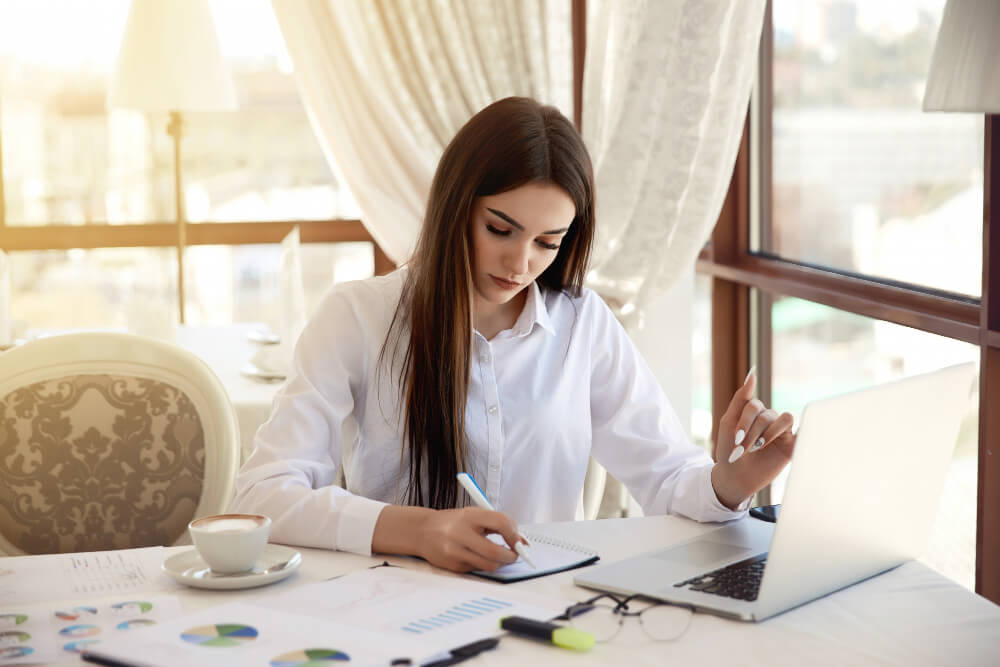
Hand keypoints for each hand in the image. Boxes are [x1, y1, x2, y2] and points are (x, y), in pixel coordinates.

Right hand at [414, 507, 524, 572]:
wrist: (422, 531)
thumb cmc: (452, 522)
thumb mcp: (473, 515)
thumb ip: (496, 524)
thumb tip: (521, 540)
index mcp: (469, 515)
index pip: (500, 523)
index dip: (514, 534)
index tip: (519, 541)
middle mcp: (460, 533)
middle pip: (495, 552)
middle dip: (511, 556)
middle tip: (515, 555)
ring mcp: (455, 552)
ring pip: (488, 565)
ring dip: (500, 563)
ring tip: (499, 556)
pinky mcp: (452, 566)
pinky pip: (477, 570)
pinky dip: (483, 565)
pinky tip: (477, 556)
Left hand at [711, 368, 795, 508]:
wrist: (735, 477)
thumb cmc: (729, 449)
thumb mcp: (728, 422)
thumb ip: (741, 398)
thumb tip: (752, 373)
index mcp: (754, 411)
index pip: (755, 405)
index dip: (745, 421)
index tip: (737, 438)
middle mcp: (769, 418)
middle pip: (767, 414)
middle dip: (752, 432)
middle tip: (743, 449)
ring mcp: (781, 431)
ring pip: (785, 418)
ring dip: (769, 433)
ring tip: (758, 448)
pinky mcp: (792, 445)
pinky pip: (802, 432)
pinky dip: (801, 431)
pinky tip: (791, 437)